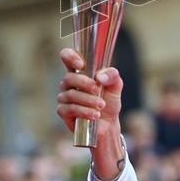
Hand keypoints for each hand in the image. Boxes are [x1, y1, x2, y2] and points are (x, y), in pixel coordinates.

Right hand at [57, 48, 125, 180]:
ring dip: (88, 100)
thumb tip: (100, 77)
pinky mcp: (63, 112)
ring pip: (70, 95)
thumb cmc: (109, 101)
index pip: (67, 57)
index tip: (81, 65)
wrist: (108, 124)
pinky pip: (70, 109)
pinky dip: (84, 111)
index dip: (70, 57)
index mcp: (80, 71)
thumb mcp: (116, 86)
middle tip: (98, 90)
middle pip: (69, 78)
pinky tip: (95, 115)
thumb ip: (112, 76)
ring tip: (101, 106)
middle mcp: (69, 83)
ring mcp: (64, 97)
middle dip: (84, 84)